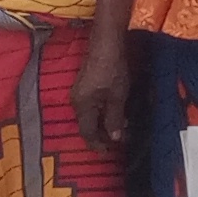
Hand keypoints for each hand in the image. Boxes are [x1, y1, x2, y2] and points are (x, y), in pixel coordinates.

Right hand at [70, 38, 130, 162]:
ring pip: (90, 115)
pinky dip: (102, 112)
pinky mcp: (85, 84)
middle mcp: (76, 101)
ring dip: (104, 123)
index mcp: (82, 106)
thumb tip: (115, 138)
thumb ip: (114, 119)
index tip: (107, 153)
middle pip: (87, 124)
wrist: (106, 43)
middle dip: (102, 135)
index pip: (87, 132)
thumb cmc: (111, 69)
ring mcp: (79, 92)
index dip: (97, 144)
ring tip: (121, 127)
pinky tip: (115, 111)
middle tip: (119, 141)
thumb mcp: (117, 97)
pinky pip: (91, 105)